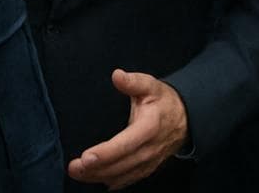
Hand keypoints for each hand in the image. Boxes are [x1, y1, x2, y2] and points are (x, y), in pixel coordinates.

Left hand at [67, 69, 187, 189]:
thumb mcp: (150, 85)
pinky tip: (95, 180)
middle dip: (96, 169)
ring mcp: (149, 161)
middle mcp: (149, 149)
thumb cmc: (164, 101)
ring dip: (98, 177)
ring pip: (122, 175)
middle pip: (120, 164)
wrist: (185, 119)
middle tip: (73, 168)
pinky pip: (128, 179)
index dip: (106, 153)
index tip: (86, 157)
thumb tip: (117, 75)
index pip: (125, 144)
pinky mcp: (147, 167)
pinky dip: (112, 181)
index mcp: (149, 128)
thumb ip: (133, 81)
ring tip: (77, 173)